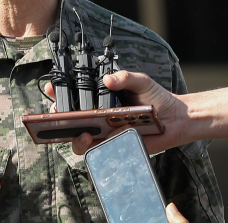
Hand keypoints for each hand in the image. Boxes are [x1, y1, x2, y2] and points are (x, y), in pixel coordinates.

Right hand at [44, 70, 185, 154]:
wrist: (175, 119)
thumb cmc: (156, 98)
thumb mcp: (141, 81)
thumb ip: (125, 77)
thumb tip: (108, 79)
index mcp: (102, 98)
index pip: (75, 95)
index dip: (59, 92)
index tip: (52, 88)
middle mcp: (98, 115)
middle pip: (70, 118)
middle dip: (59, 117)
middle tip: (59, 114)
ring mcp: (104, 132)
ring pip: (78, 138)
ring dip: (74, 136)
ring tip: (83, 133)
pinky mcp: (113, 146)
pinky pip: (97, 150)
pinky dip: (94, 147)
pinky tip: (98, 141)